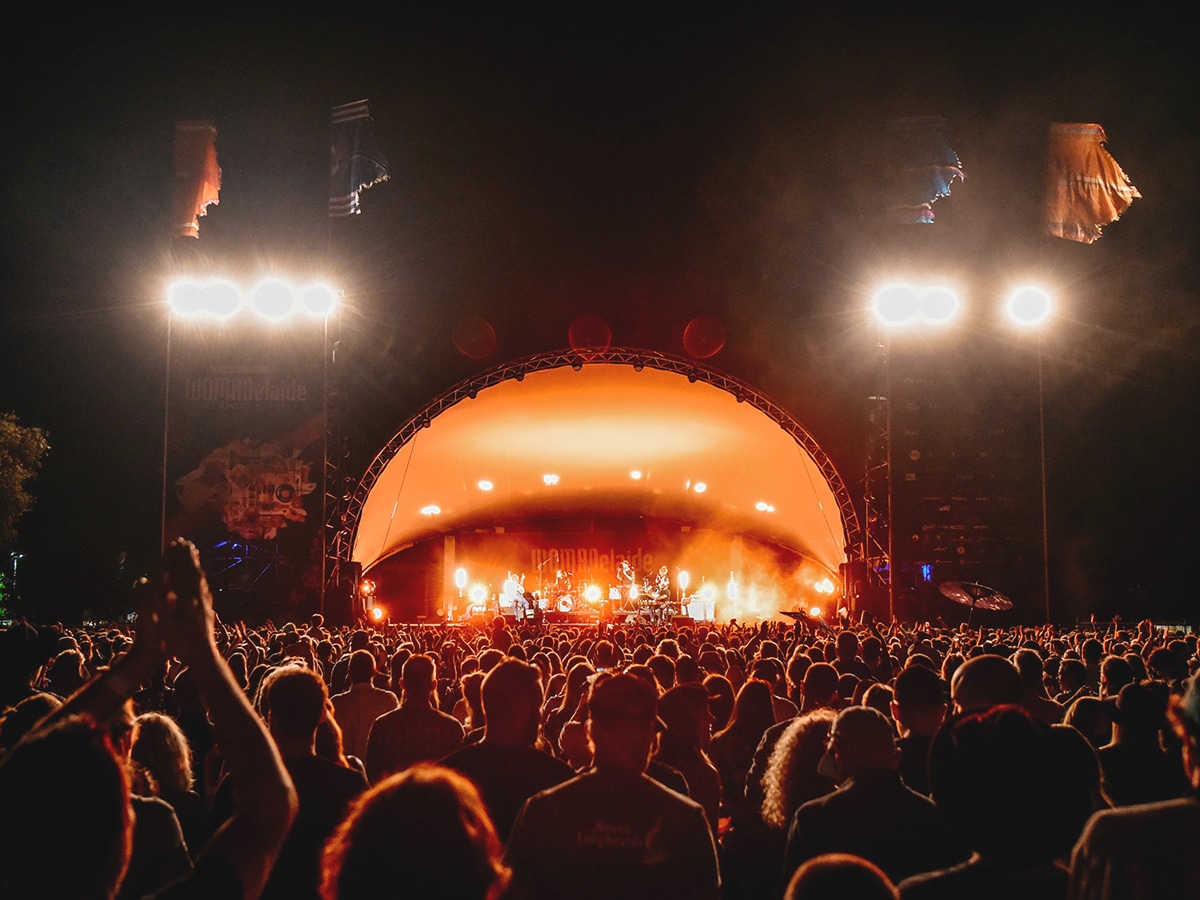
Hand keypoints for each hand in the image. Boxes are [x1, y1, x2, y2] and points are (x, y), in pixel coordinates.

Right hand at [161, 538, 217, 665]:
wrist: (202, 657)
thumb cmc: (180, 643)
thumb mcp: (164, 624)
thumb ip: (156, 603)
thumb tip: (145, 583)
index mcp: (187, 599)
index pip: (182, 573)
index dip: (179, 558)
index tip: (177, 544)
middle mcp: (198, 599)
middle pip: (194, 573)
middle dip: (189, 558)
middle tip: (186, 542)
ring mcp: (205, 605)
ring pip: (201, 581)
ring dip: (196, 566)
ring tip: (194, 555)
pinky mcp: (207, 612)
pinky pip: (205, 591)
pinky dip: (201, 581)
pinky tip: (201, 581)